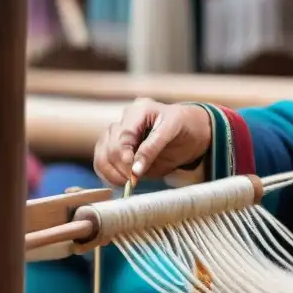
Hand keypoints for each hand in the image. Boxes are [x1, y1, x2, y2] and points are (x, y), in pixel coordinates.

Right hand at [93, 98, 212, 185]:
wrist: (191, 131)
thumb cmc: (184, 127)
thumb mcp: (172, 132)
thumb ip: (152, 149)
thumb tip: (134, 171)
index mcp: (138, 110)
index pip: (122, 135)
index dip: (124, 155)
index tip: (132, 172)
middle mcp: (124, 121)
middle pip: (108, 146)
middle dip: (120, 166)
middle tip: (132, 180)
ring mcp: (117, 135)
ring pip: (101, 154)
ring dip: (111, 172)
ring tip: (127, 182)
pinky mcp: (115, 149)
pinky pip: (102, 162)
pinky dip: (107, 174)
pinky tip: (119, 182)